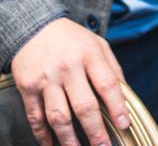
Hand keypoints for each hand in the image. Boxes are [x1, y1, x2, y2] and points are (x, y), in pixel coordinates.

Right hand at [9, 18, 128, 145]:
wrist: (34, 27)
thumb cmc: (72, 39)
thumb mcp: (98, 44)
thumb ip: (112, 68)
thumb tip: (125, 95)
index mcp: (90, 55)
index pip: (108, 85)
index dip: (118, 107)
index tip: (124, 124)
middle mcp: (68, 68)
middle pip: (84, 105)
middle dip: (95, 130)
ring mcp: (46, 79)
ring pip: (58, 116)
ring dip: (69, 138)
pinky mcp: (28, 88)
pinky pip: (36, 117)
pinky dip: (43, 134)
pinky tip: (51, 144)